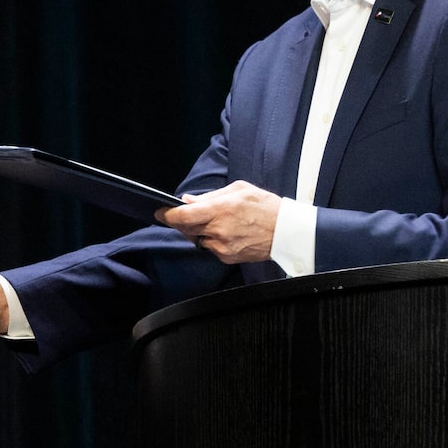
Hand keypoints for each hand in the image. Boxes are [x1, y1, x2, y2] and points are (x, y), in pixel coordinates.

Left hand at [158, 181, 281, 263]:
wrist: (286, 231)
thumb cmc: (265, 206)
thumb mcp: (239, 190)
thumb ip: (210, 196)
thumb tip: (188, 201)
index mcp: (221, 209)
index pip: (184, 216)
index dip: (168, 215)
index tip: (160, 212)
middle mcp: (218, 230)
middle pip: (186, 229)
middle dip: (182, 222)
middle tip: (185, 215)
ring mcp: (222, 246)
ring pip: (198, 239)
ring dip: (199, 231)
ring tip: (217, 222)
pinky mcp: (227, 257)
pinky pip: (210, 248)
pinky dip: (212, 240)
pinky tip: (227, 233)